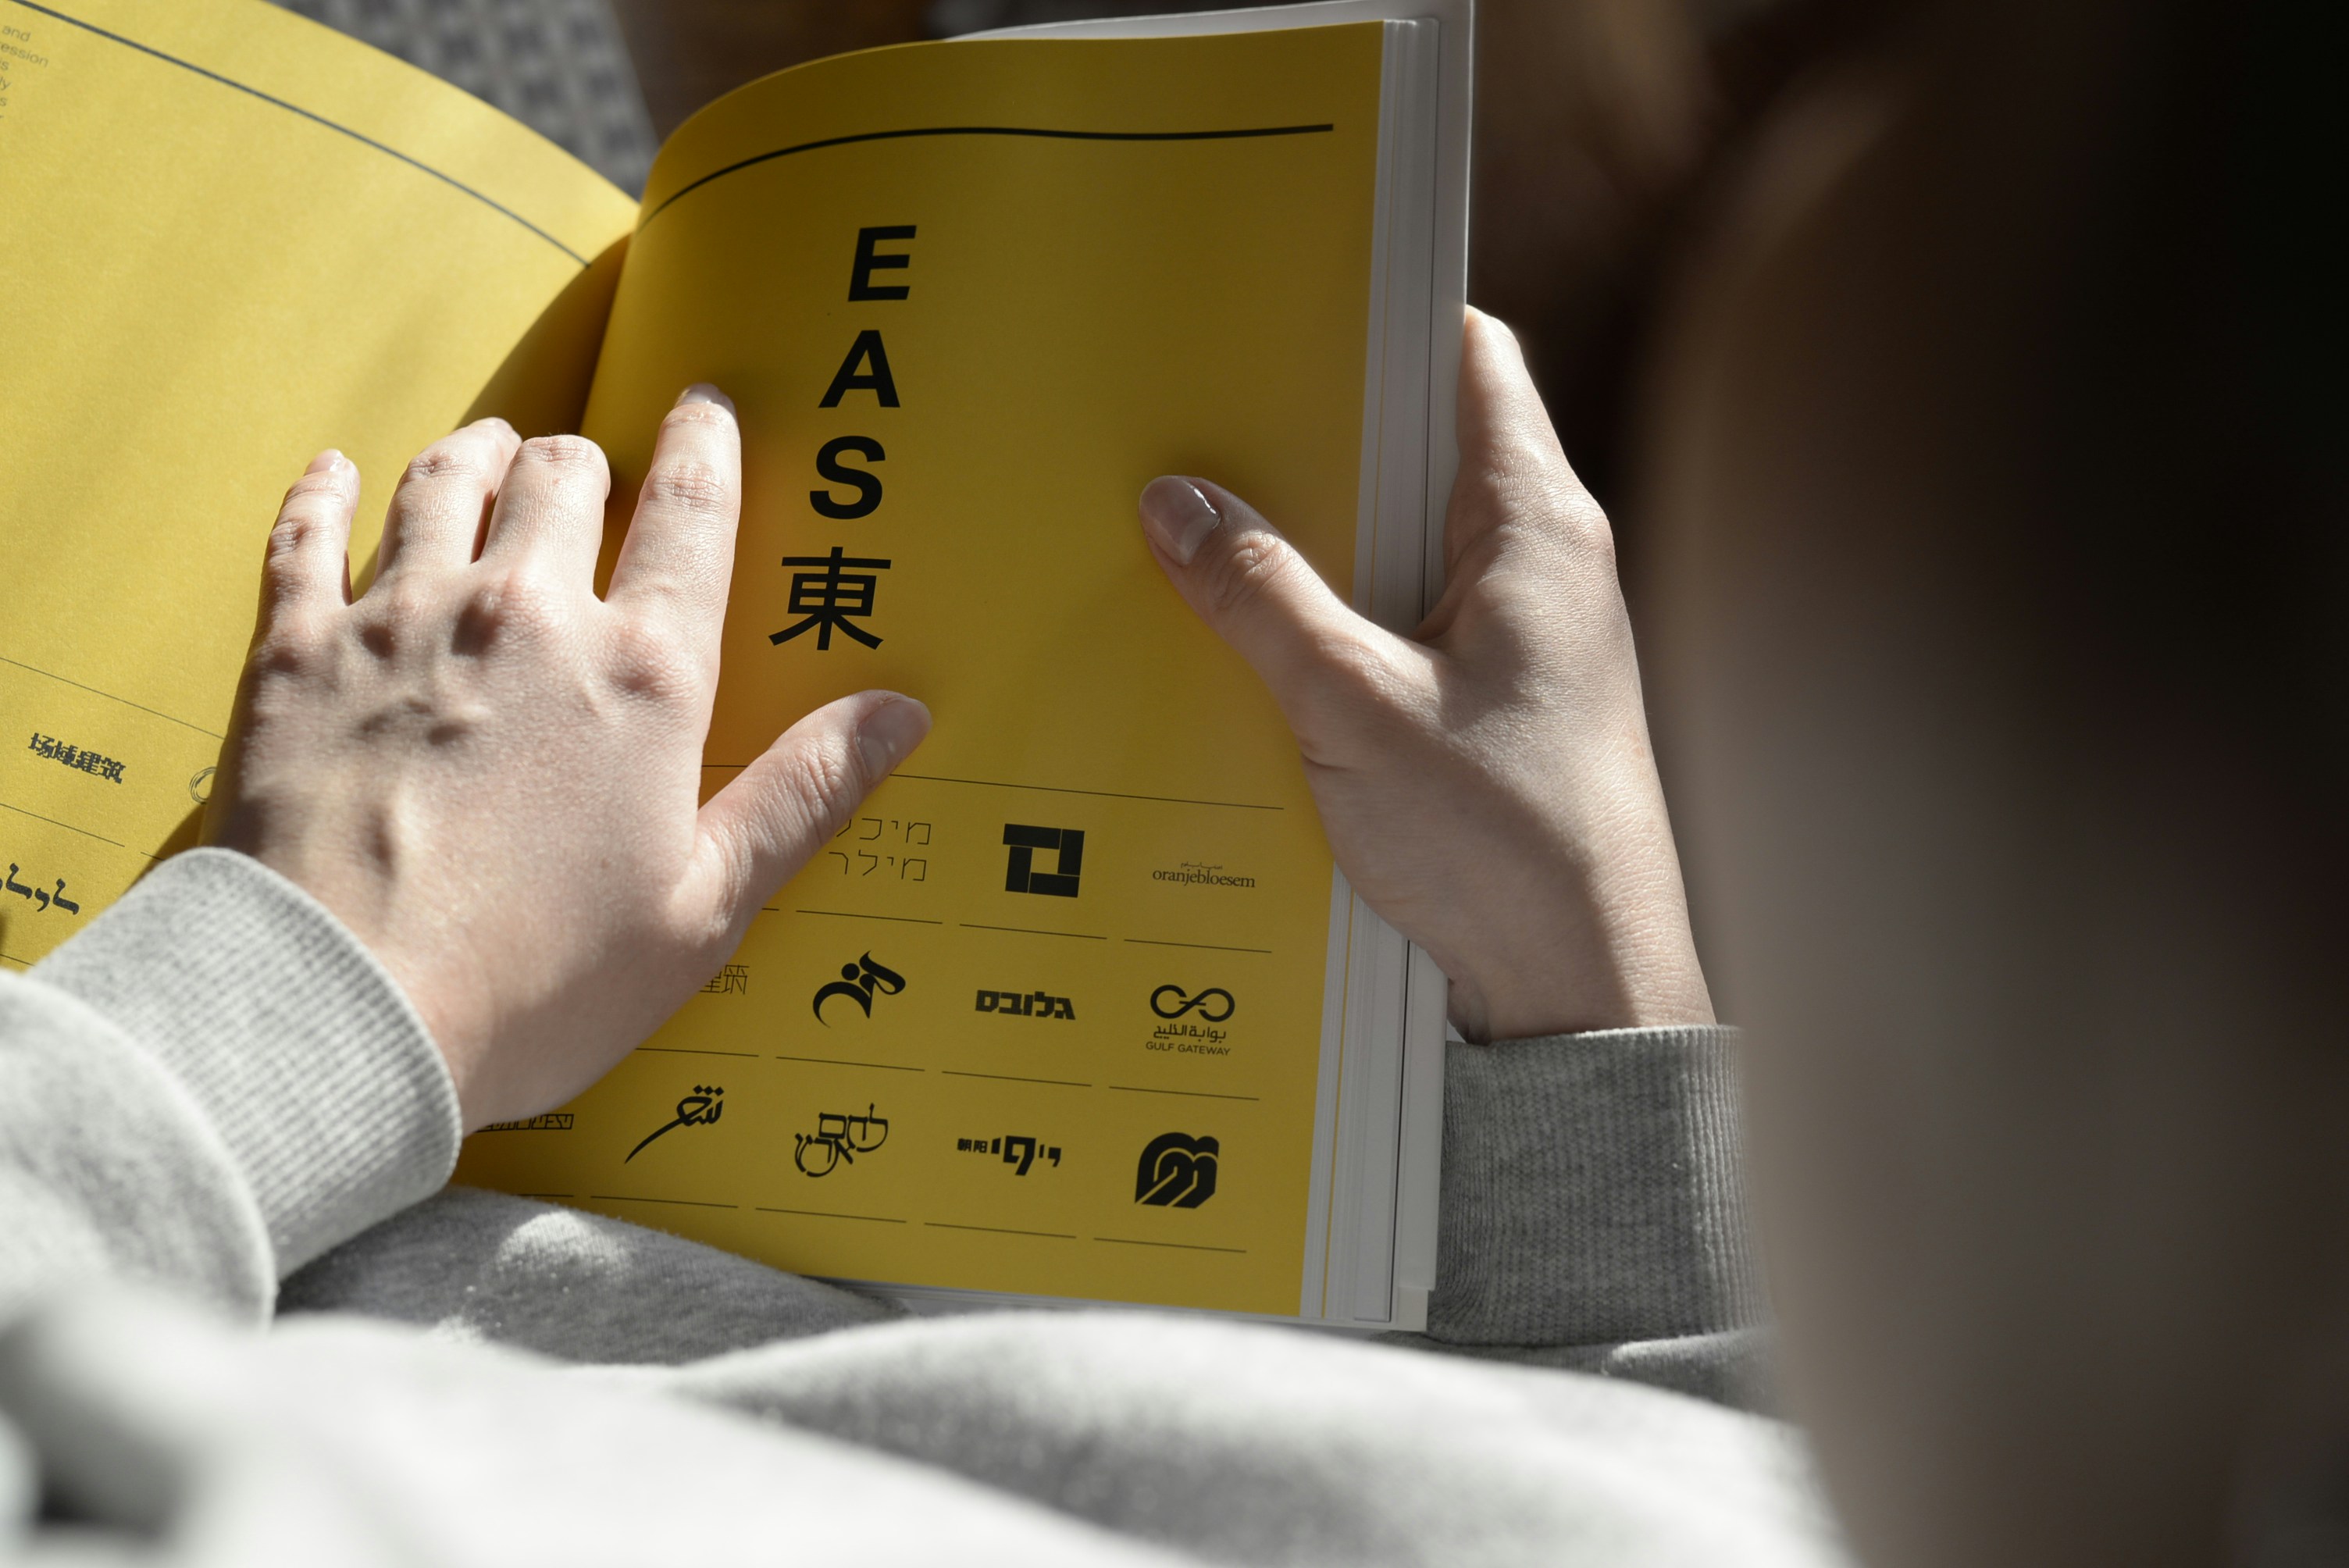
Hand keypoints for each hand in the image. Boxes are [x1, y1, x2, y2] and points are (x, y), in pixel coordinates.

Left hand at [208, 388, 930, 1128]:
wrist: (339, 1013)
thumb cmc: (534, 984)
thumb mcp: (703, 909)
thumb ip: (803, 795)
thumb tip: (902, 713)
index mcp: (642, 674)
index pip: (691, 512)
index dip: (705, 447)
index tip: (706, 411)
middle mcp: (525, 615)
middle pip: (562, 472)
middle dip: (585, 459)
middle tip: (588, 470)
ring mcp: (401, 621)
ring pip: (442, 478)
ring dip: (475, 454)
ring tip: (489, 452)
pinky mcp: (294, 652)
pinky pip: (307, 531)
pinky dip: (325, 491)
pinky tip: (336, 471)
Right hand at [1136, 311, 1709, 1040]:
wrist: (1580, 984)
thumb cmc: (1504, 840)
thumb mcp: (1354, 708)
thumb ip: (1262, 597)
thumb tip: (1175, 501)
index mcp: (1538, 527)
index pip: (1471, 359)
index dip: (1382, 316)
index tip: (1287, 298)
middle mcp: (1544, 565)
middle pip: (1421, 450)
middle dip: (1316, 434)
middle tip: (1205, 418)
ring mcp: (1523, 637)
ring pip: (1404, 546)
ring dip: (1316, 541)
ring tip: (1205, 524)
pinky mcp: (1496, 705)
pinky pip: (1402, 625)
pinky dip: (1335, 619)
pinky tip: (1252, 643)